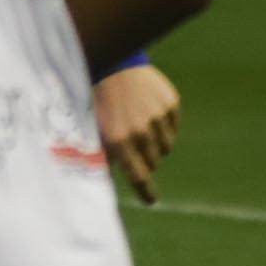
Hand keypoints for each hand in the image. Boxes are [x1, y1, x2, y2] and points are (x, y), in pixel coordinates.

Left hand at [92, 62, 180, 202]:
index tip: (151, 201)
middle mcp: (140, 131)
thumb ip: (100, 154)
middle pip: (153, 162)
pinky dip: (163, 125)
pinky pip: (173, 127)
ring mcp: (158, 117)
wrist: (111, 64)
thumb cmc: (96, 100)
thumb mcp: (92, 128)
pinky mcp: (171, 104)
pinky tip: (147, 110)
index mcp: (118, 140)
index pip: (138, 176)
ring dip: (155, 144)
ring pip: (165, 147)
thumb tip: (102, 181)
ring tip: (138, 126)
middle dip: (144, 160)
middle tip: (132, 146)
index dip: (145, 191)